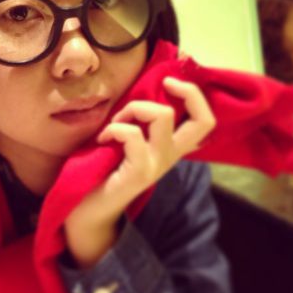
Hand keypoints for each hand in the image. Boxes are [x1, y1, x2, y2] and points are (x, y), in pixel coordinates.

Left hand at [64, 77, 215, 267]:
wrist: (86, 211)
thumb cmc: (102, 169)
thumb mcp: (127, 141)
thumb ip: (139, 122)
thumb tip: (140, 89)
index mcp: (169, 147)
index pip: (205, 122)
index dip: (195, 95)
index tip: (169, 81)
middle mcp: (170, 156)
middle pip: (204, 120)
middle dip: (188, 92)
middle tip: (164, 84)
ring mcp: (157, 164)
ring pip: (163, 116)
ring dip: (134, 108)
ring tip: (116, 122)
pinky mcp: (139, 172)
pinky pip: (132, 135)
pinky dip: (114, 128)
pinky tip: (103, 139)